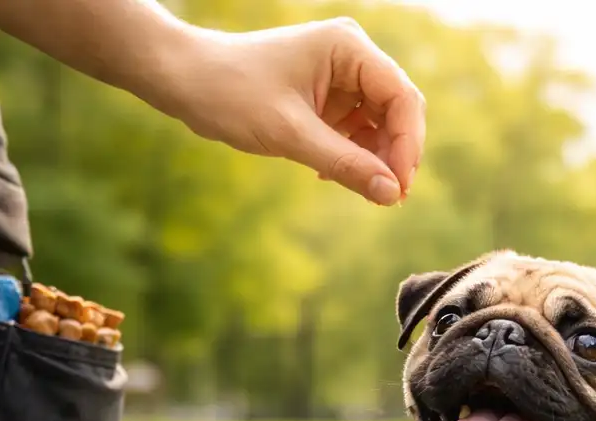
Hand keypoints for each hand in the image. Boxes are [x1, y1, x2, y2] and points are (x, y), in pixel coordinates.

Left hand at [163, 18, 424, 205]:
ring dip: (375, 160)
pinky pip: (359, 132)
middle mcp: (352, 57)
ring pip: (382, 126)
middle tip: (386, 197)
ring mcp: (342, 77)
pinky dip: (354, 157)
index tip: (399, 188)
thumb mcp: (292, 135)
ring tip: (357, 188)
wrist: (187, 82)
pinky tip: (331, 174)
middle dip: (395, 156)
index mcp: (349, 48)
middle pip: (398, 112)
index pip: (402, 98)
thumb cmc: (232, 94)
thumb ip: (346, 164)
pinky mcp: (329, 98)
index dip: (408, 145)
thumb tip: (392, 194)